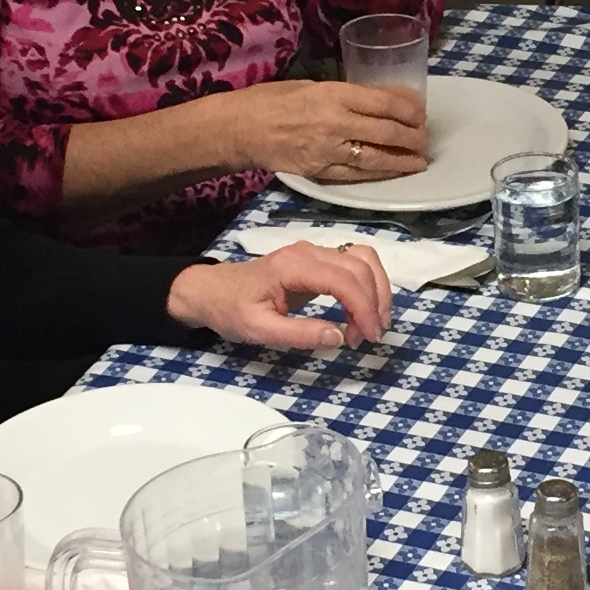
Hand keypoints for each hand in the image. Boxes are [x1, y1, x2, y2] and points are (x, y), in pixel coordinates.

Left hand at [169, 240, 396, 351]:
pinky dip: (368, 284)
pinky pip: (355, 263)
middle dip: (373, 304)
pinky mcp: (318, 260)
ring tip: (372, 324)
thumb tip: (339, 337)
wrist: (212, 291)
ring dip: (377, 290)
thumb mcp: (258, 330)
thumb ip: (299, 334)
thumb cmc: (231, 310)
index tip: (367, 338)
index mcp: (294, 266)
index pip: (345, 280)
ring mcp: (314, 252)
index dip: (364, 309)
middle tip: (367, 338)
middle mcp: (309, 251)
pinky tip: (364, 309)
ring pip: (364, 259)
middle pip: (360, 267)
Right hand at [223, 78, 428, 181]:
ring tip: (419, 160)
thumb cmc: (272, 100)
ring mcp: (328, 151)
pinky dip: (379, 174)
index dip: (409, 109)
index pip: (384, 103)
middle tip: (425, 138)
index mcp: (333, 95)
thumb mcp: (312, 85)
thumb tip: (383, 99)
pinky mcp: (320, 172)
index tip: (420, 112)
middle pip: (386, 132)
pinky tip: (393, 172)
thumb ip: (346, 94)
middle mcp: (334, 123)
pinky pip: (357, 175)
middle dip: (412, 137)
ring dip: (402, 160)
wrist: (240, 129)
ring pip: (376, 158)